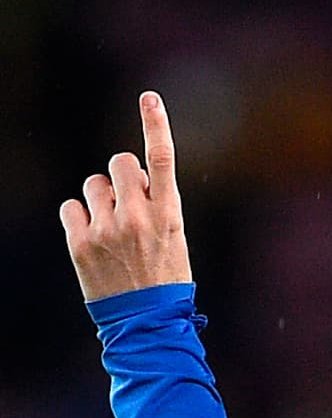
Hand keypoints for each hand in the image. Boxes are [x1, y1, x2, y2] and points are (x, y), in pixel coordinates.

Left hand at [60, 92, 192, 300]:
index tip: (149, 97)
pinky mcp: (81, 243)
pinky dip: (79, 218)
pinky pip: (71, 207)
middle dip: (121, 175)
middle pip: (119, 163)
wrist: (146, 320)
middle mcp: (138, 215)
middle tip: (127, 202)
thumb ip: (155, 202)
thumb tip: (128, 177)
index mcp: (169, 212)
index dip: (155, 123)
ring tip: (111, 229)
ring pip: (93, 184)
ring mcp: (107, 228)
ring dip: (100, 199)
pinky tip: (93, 239)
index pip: (162, 158)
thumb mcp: (174, 234)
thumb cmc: (165, 274)